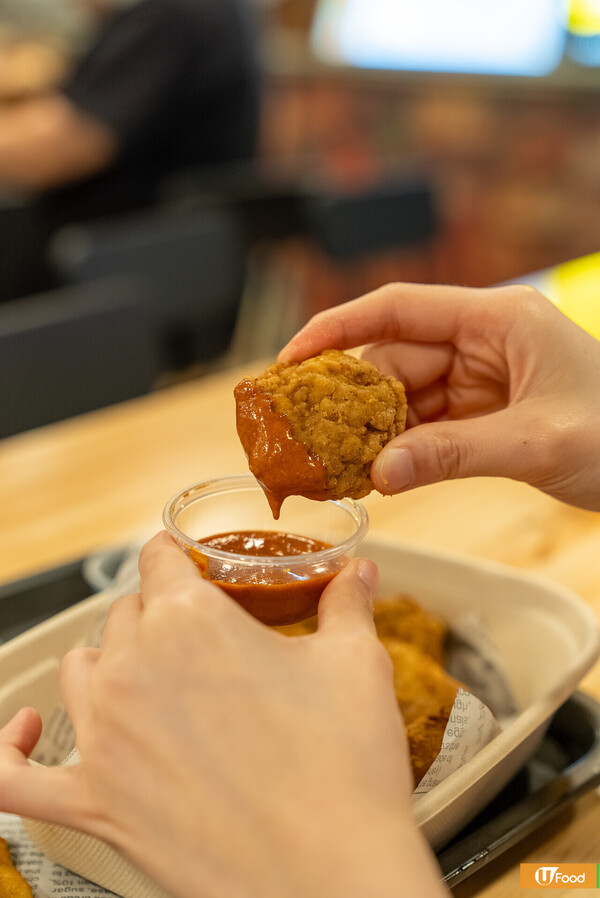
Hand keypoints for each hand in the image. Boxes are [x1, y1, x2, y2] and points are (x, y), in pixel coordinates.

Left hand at [0, 532, 446, 897]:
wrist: (334, 877)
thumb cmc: (345, 768)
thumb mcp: (356, 665)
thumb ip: (346, 605)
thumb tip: (357, 573)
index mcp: (190, 620)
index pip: (159, 559)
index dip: (179, 558)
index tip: (192, 566)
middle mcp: (133, 667)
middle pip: (126, 614)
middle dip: (160, 615)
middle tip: (202, 640)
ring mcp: (104, 737)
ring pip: (80, 669)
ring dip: (108, 662)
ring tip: (147, 676)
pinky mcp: (92, 803)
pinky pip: (12, 777)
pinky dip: (10, 749)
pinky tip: (27, 730)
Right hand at [280, 283, 599, 509]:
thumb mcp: (536, 442)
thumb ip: (454, 454)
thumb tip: (378, 475)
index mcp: (498, 319)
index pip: (399, 308)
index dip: (337, 329)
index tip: (290, 359)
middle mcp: (483, 340)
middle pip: (394, 357)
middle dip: (350, 398)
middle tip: (307, 436)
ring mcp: (482, 376)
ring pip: (404, 395)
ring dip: (371, 430)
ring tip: (334, 464)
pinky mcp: (483, 411)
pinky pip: (425, 423)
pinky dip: (399, 447)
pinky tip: (374, 471)